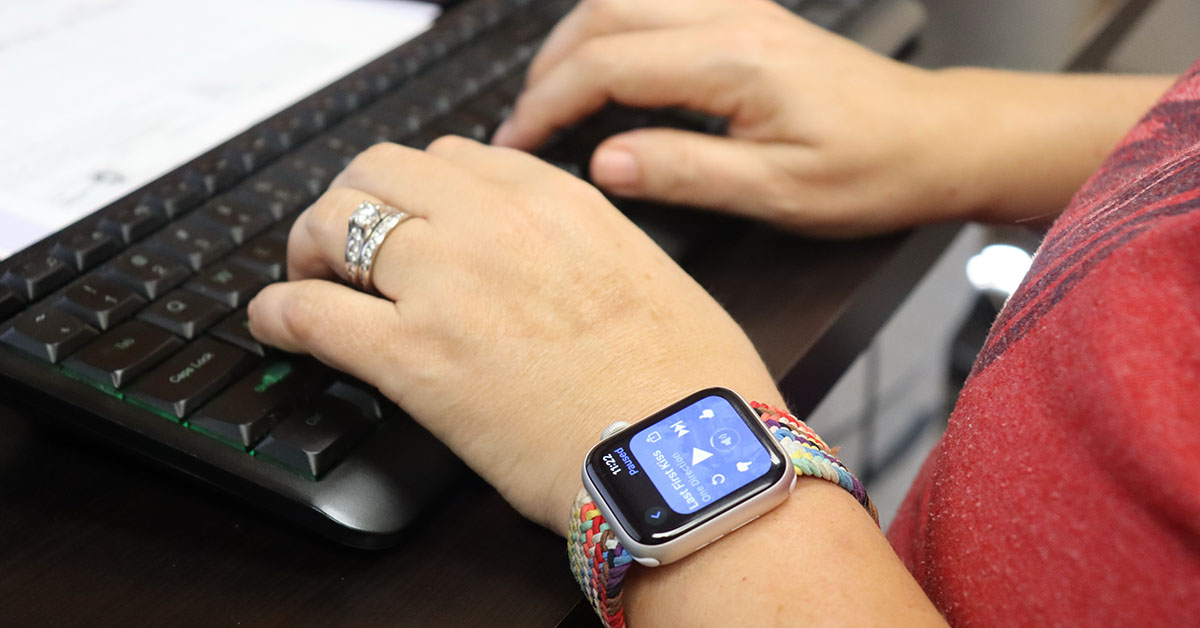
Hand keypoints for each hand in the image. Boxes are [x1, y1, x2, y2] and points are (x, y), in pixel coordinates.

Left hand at [247, 137, 783, 532]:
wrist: (686, 453)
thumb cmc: (688, 381)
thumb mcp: (645, 277)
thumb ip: (586, 247)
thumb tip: (547, 264)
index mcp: (556, 200)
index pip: (452, 157)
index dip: (418, 188)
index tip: (412, 216)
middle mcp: (493, 223)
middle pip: (380, 170)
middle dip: (356, 201)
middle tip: (351, 244)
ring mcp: (446, 283)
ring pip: (332, 222)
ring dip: (310, 247)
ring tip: (310, 279)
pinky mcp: (413, 357)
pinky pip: (309, 311)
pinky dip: (278, 312)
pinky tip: (277, 323)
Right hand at [492, 0, 971, 235]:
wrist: (936, 139)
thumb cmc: (872, 169)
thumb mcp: (776, 192)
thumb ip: (683, 173)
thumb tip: (604, 163)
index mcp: (734, 61)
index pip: (608, 65)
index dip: (549, 104)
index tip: (520, 144)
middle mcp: (732, 18)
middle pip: (604, 14)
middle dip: (550, 68)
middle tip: (525, 124)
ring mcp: (741, 9)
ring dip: (578, 41)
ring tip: (554, 96)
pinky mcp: (749, 18)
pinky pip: (659, 5)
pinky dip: (615, 31)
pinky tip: (607, 69)